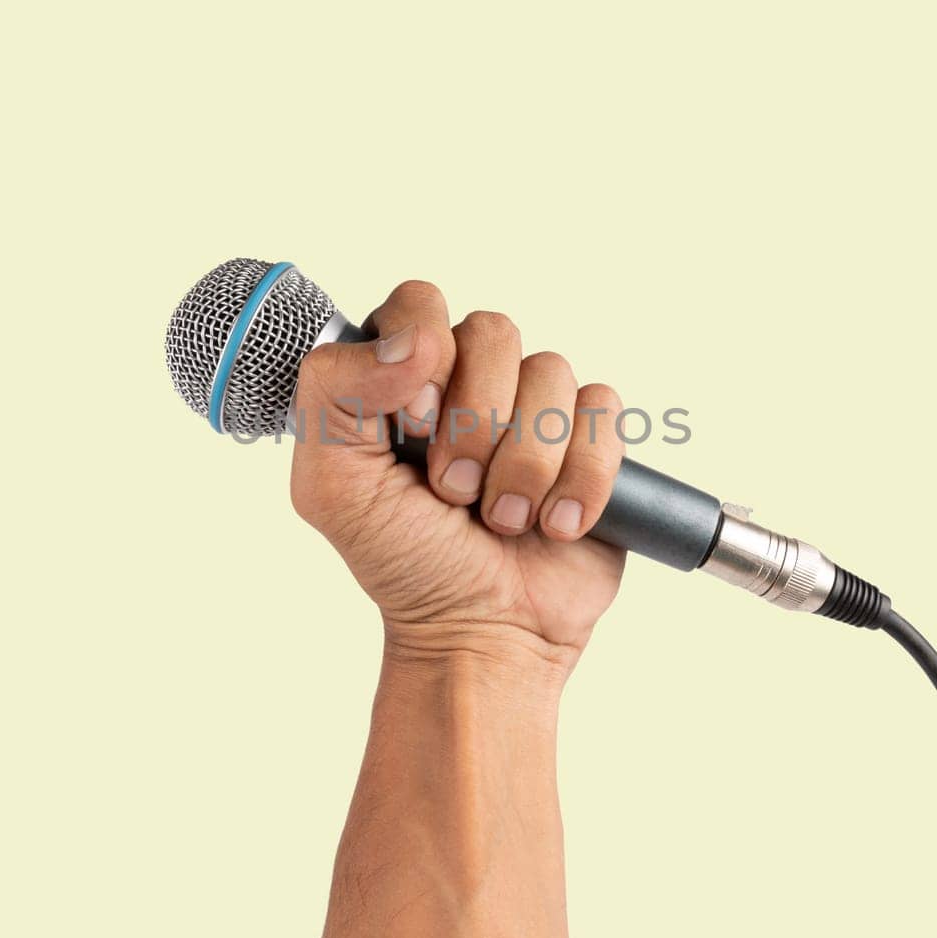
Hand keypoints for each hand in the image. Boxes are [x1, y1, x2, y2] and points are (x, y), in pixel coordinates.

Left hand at [290, 280, 625, 672]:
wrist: (482, 634)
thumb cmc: (404, 562)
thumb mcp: (331, 486)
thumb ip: (334, 393)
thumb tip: (413, 340)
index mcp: (401, 377)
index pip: (419, 303)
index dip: (423, 354)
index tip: (413, 425)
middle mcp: (470, 381)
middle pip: (493, 331)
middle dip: (475, 424)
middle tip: (454, 490)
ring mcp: (535, 409)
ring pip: (552, 373)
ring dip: (524, 466)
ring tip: (500, 519)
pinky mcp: (592, 441)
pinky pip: (605, 414)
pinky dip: (580, 480)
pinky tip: (555, 525)